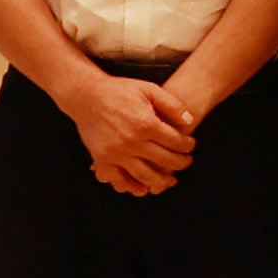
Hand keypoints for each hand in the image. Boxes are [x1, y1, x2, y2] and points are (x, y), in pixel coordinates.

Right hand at [69, 73, 195, 196]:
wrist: (86, 96)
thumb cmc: (119, 91)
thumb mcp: (149, 89)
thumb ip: (172, 105)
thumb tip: (189, 120)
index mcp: (146, 124)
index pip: (175, 142)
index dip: (187, 146)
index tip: (190, 146)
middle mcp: (132, 141)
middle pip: (165, 160)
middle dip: (181, 163)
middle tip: (186, 162)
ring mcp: (116, 153)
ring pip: (145, 175)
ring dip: (162, 181)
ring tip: (171, 180)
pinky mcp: (103, 159)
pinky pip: (120, 179)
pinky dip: (133, 186)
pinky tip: (144, 188)